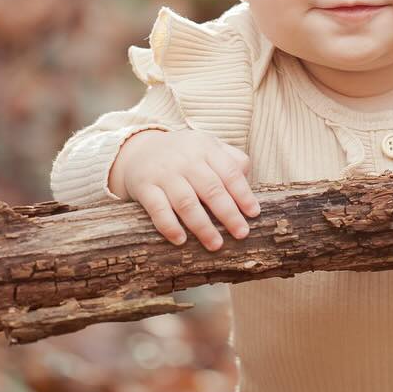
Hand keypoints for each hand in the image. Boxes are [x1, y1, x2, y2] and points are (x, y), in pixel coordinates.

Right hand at [109, 129, 259, 250]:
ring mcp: (163, 173)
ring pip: (186, 202)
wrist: (138, 149)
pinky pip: (158, 209)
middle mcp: (185, 159)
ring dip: (203, 226)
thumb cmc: (184, 154)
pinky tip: (181, 240)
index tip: (253, 214)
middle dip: (228, 214)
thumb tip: (247, 181)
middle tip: (241, 233)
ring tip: (216, 244)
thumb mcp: (208, 147)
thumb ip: (231, 159)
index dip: (243, 194)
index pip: (229, 172)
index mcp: (205, 148)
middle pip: (211, 189)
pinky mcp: (144, 187)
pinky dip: (170, 226)